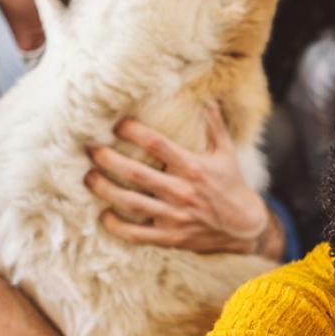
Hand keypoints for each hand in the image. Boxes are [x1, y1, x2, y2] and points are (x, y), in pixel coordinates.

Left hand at [85, 103, 279, 258]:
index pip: (157, 145)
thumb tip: (208, 98)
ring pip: (130, 202)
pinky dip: (116, 225)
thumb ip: (215, 125)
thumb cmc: (232, 185)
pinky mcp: (170, 236)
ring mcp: (174, 216)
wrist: (245, 227)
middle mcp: (181, 191)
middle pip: (135, 173)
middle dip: (107, 159)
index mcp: (193, 167)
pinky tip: (103, 214)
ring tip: (88, 177)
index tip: (117, 124)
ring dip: (104, 189)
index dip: (133, 132)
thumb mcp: (226, 153)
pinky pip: (136, 234)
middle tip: (90, 149)